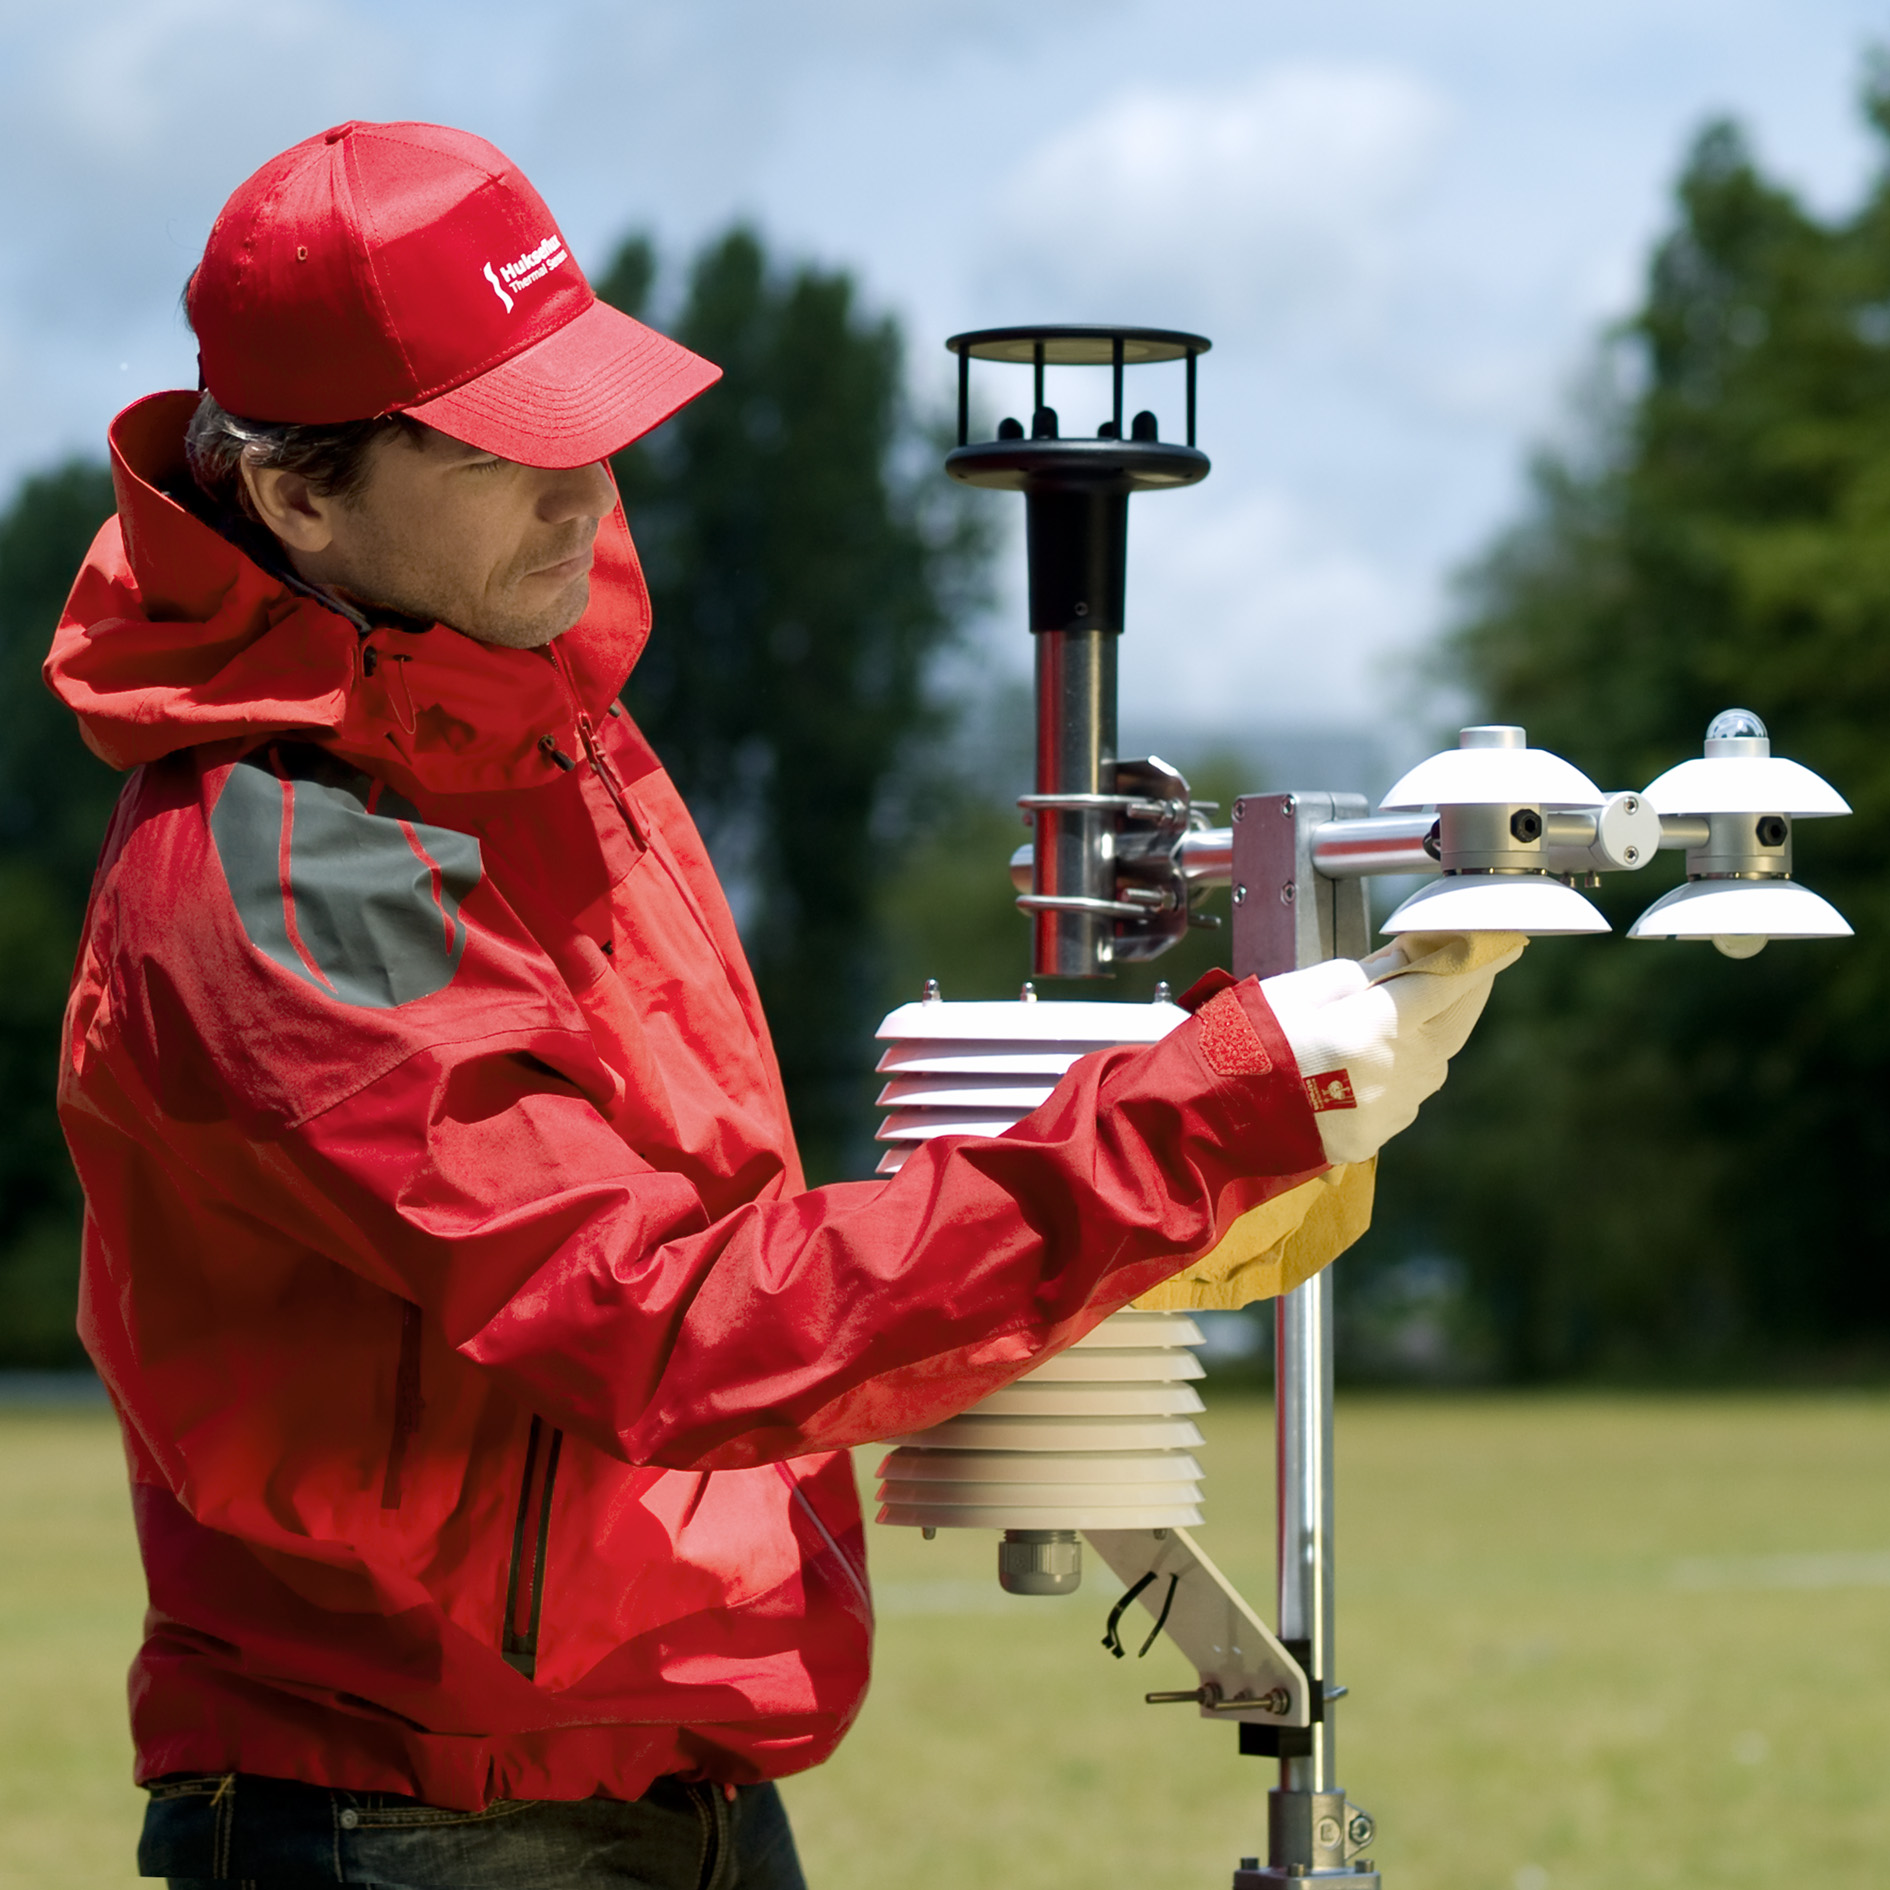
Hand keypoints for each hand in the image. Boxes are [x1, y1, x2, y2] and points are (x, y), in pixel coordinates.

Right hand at [1259, 931, 1523, 1164]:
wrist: (1214, 1122)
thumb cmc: (1245, 1048)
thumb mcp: (1299, 990)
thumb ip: (1363, 974)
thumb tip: (1405, 960)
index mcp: (1374, 1026)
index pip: (1448, 980)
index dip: (1482, 955)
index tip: (1504, 938)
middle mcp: (1397, 1070)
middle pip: (1456, 1018)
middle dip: (1472, 987)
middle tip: (1478, 962)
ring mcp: (1393, 1107)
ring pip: (1437, 1056)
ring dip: (1438, 1026)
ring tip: (1420, 1004)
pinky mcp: (1381, 1132)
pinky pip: (1412, 1089)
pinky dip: (1410, 1063)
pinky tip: (1385, 1051)